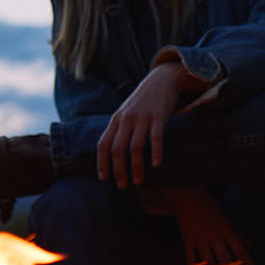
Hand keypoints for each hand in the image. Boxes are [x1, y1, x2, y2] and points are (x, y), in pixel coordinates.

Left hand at [100, 63, 201, 187]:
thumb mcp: (127, 112)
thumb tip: (112, 152)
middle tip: (123, 186)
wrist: (162, 78)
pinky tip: (157, 164)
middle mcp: (126, 118)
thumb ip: (119, 129)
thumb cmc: (144, 100)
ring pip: (135, 147)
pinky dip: (155, 152)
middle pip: (117, 149)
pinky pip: (155, 137)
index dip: (102, 163)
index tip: (104, 179)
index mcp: (116, 119)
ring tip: (138, 181)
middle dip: (118, 170)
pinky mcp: (159, 115)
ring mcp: (142, 117)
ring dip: (135, 166)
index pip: (103, 144)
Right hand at [163, 187, 252, 264]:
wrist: (189, 197)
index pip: (241, 250)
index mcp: (227, 230)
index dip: (249, 264)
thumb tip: (252, 247)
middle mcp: (215, 236)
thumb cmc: (211, 209)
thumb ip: (239, 234)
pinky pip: (191, 258)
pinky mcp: (188, 240)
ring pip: (209, 261)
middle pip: (226, 259)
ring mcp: (201, 239)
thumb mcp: (227, 219)